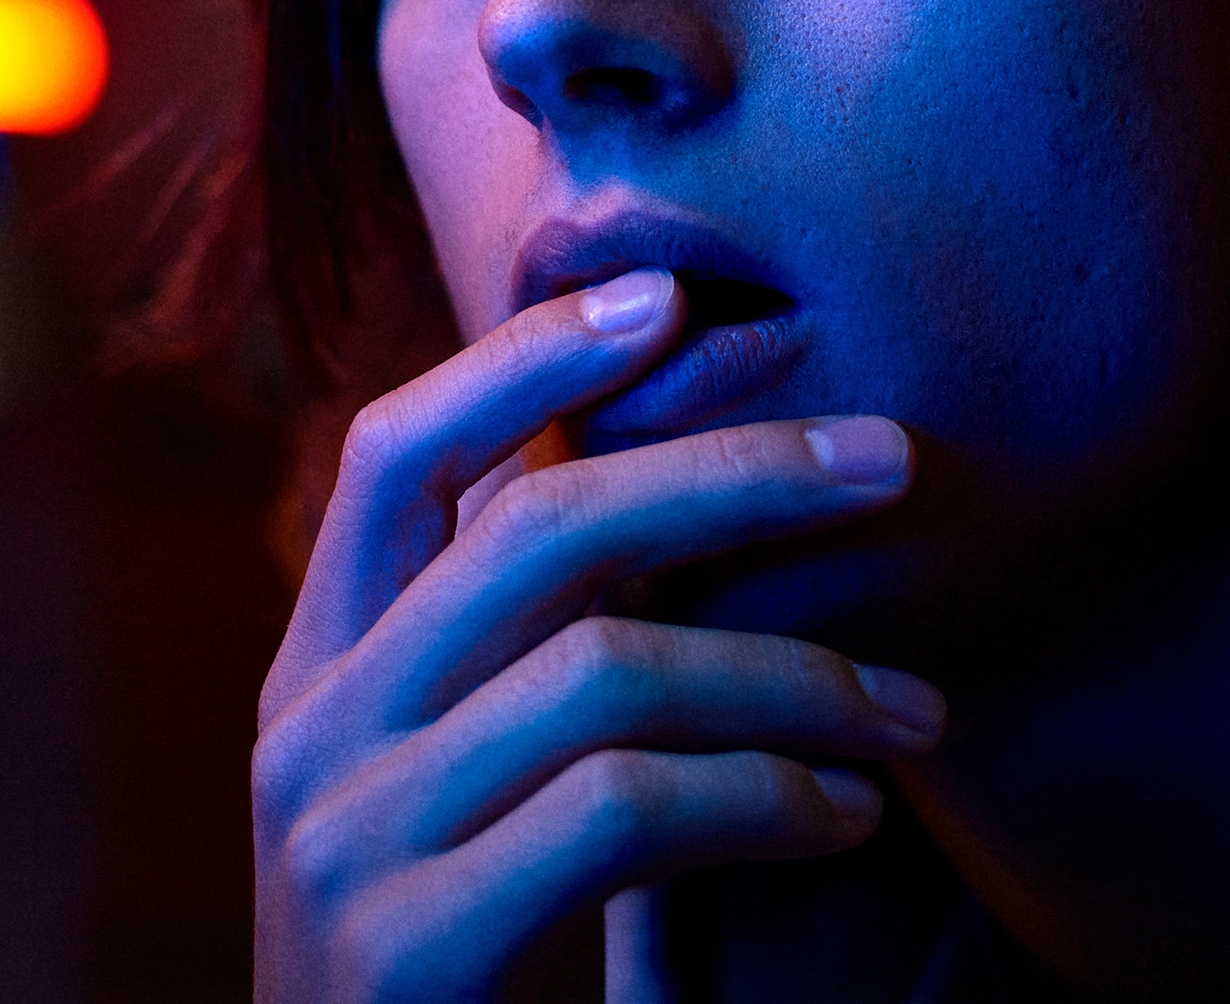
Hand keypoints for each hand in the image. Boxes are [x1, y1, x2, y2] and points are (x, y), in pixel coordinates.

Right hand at [253, 269, 943, 1001]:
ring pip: (610, 667)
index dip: (528, 358)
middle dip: (735, 473)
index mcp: (314, 672)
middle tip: (892, 459)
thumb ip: (509, 648)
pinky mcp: (414, 943)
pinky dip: (765, 793)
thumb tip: (658, 478)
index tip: (667, 292)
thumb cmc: (449, 967)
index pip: (394, 453)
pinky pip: (627, 809)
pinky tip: (845, 816)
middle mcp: (310, 733)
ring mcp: (349, 837)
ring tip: (919, 710)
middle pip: (539, 532)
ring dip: (800, 674)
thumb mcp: (444, 783)